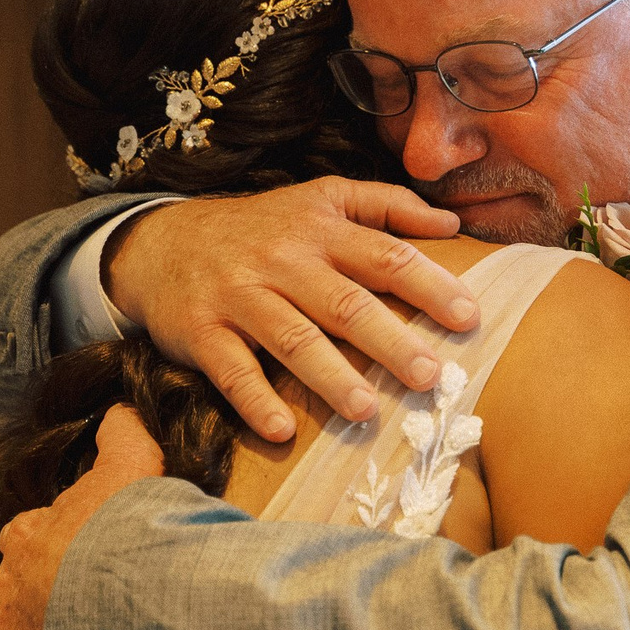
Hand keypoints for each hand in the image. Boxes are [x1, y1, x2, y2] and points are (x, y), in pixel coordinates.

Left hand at [0, 406, 166, 629]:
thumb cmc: (130, 530)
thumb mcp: (133, 467)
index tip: (65, 570)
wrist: (125, 593)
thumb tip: (118, 407)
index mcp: (31, 538)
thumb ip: (124, 436)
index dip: (44, 556)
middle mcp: (6, 593)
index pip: (25, 542)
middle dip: (9, 619)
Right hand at [108, 180, 473, 440]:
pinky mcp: (202, 331)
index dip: (429, 285)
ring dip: (330, 376)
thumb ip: (386, 205)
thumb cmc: (261, 229)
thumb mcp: (320, 199)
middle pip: (343, 302)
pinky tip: (282, 430)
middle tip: (429, 375)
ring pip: (291, 337)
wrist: (161, 242)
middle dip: (389, 339)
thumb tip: (451, 223)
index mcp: (321, 230)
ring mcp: (240, 296)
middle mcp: (283, 261)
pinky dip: (255, 400)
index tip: (468, 317)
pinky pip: (231, 370)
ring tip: (366, 410)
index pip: (385, 256)